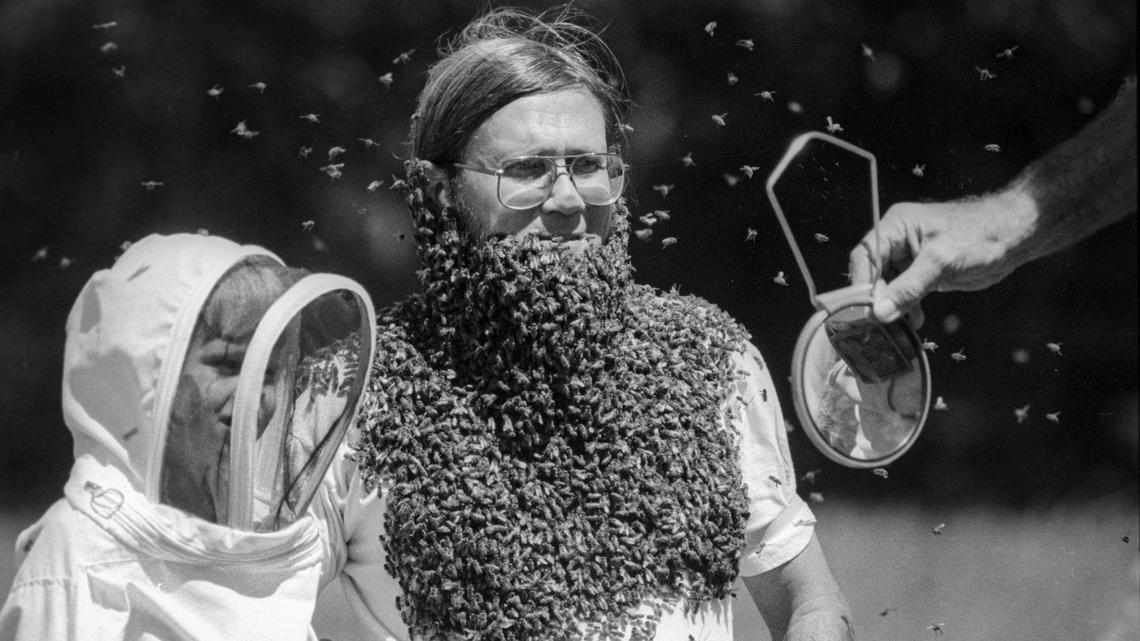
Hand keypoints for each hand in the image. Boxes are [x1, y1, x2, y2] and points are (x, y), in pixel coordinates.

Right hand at [848, 187, 1036, 323]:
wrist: (1014, 236)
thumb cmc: (979, 237)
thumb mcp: (940, 262)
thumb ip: (908, 288)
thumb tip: (879, 313)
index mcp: (895, 227)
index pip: (864, 257)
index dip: (861, 284)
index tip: (863, 311)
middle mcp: (897, 240)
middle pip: (872, 274)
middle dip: (877, 299)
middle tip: (881, 324)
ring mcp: (910, 257)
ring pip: (888, 287)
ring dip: (892, 307)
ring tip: (900, 327)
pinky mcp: (923, 272)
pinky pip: (905, 293)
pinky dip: (907, 308)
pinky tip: (914, 322)